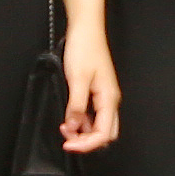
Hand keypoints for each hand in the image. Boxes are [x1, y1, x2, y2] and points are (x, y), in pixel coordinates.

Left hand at [57, 17, 121, 153]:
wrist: (86, 29)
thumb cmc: (84, 48)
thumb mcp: (77, 79)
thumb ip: (76, 106)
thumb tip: (72, 127)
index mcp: (109, 98)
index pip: (104, 134)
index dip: (87, 145)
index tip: (68, 145)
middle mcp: (109, 100)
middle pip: (105, 133)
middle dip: (87, 142)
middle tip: (67, 140)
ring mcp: (103, 96)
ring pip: (98, 125)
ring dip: (82, 132)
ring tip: (64, 128)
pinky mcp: (96, 92)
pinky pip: (92, 115)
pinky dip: (81, 121)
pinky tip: (69, 118)